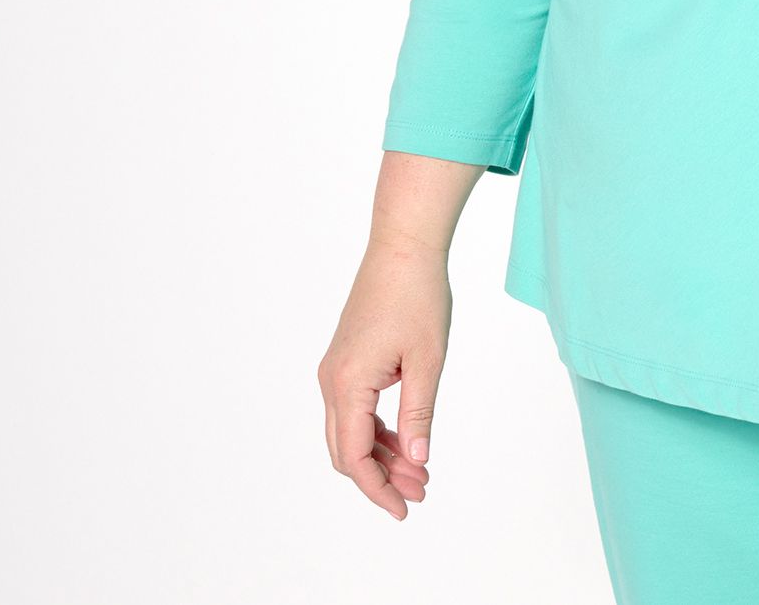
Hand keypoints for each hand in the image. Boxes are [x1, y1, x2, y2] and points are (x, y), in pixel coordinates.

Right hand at [318, 238, 452, 518]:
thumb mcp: (427, 360)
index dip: (377, 488)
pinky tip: (406, 442)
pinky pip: (355, 409)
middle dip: (381, 477)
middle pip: (346, 450)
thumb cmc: (418, 296)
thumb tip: (418, 461)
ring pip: (350, 431)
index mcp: (347, 383)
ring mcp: (335, 371)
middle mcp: (331, 381)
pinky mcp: (345, 361)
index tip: (403, 509)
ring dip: (381, 455)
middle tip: (419, 492)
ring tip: (419, 473)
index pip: (354, 456)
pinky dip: (378, 430)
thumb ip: (419, 413)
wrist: (403, 248)